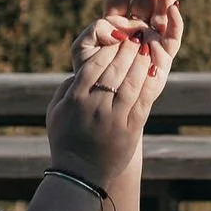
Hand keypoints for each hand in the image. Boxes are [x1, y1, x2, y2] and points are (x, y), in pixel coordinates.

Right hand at [47, 29, 161, 188]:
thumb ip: (67, 87)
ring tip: (148, 47)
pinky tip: (154, 68)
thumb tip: (82, 68)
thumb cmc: (66, 139)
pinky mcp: (130, 129)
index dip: (108, 50)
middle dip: (128, 50)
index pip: (94, 65)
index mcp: (75, 100)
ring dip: (141, 62)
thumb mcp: (56, 112)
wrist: (81, 174)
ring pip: (131, 83)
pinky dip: (150, 82)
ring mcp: (113, 118)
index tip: (117, 38)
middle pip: (115, 71)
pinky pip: (142, 100)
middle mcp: (95, 107)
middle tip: (137, 36)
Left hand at [77, 0, 183, 92]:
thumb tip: (112, 24)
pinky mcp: (165, 53)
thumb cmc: (90, 74)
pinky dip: (175, 20)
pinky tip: (174, 6)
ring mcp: (152, 38)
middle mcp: (136, 26)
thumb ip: (91, 32)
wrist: (104, 98)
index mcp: (116, 22)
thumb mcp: (82, 49)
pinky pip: (173, 34)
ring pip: (162, 11)